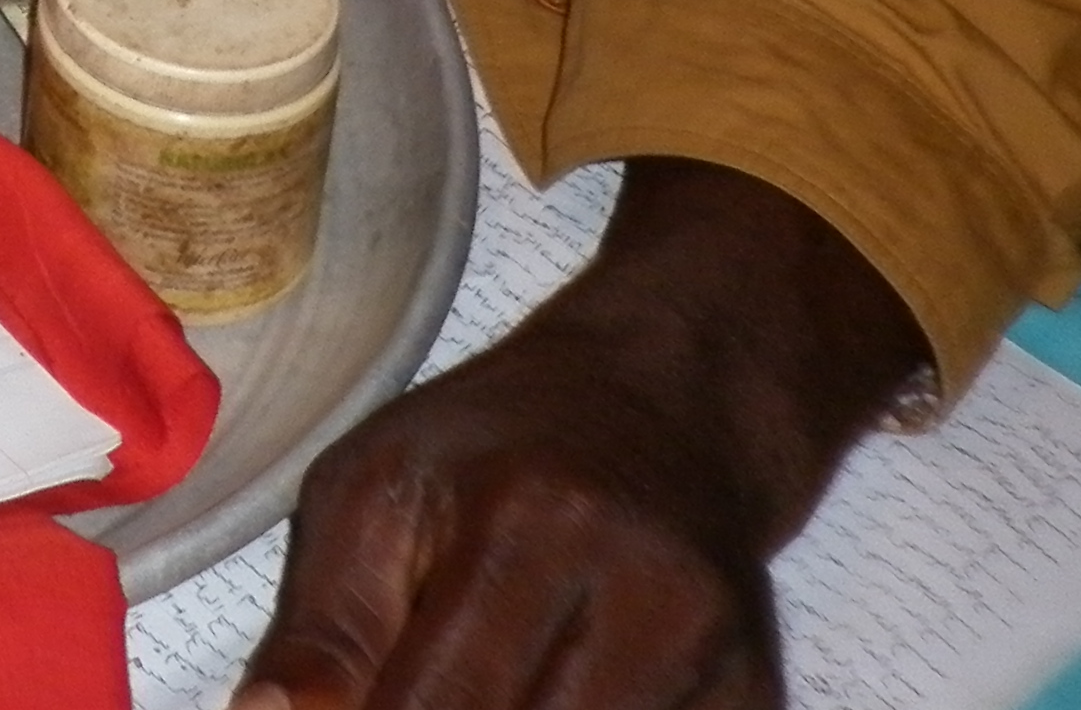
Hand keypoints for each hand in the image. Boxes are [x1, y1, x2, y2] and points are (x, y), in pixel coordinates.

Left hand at [243, 159, 926, 709]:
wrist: (672, 402)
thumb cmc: (496, 443)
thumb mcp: (376, 484)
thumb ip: (322, 620)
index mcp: (527, 526)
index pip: (433, 708)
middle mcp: (644, 595)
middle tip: (407, 686)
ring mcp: (719, 655)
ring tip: (468, 677)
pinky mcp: (758, 692)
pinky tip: (547, 685)